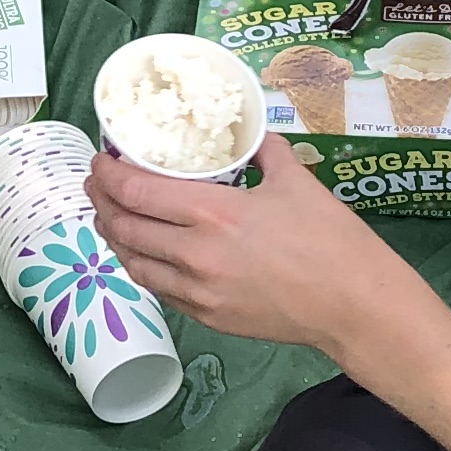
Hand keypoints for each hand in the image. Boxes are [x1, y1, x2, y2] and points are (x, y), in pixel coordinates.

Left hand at [87, 136, 438, 357]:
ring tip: (110, 218)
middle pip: (124, 227)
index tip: (100, 161)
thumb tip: (252, 134)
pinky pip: (158, 289)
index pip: (137, 191)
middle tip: (98, 185)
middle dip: (102, 202)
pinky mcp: (206, 317)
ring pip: (133, 262)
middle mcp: (195, 253)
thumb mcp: (296, 181)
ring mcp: (197, 291)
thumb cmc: (331, 240)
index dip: (108, 175)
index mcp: (214, 213)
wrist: (353, 305)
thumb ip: (265, 152)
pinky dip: (143, 266)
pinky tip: (144, 253)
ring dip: (115, 237)